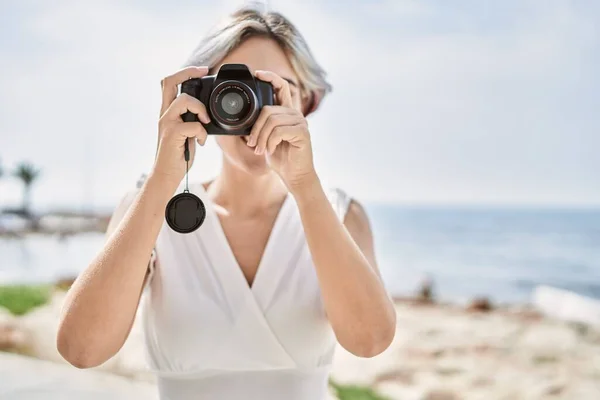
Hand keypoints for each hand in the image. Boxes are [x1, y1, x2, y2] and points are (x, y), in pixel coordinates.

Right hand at [152, 66, 210, 183]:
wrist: (167, 175)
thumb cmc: (179, 155)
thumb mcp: (187, 133)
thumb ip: (192, 119)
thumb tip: (207, 112)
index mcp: (168, 112)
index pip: (170, 83)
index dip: (185, 72)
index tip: (201, 70)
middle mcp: (164, 114)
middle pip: (169, 81)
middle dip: (188, 72)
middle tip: (204, 72)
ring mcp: (167, 123)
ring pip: (184, 100)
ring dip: (201, 109)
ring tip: (206, 122)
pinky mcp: (172, 134)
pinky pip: (193, 125)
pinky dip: (202, 133)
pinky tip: (201, 142)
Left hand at [247, 70, 317, 191]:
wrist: (295, 176)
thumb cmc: (280, 158)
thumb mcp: (265, 138)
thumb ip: (260, 125)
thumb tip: (244, 119)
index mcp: (287, 112)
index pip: (281, 86)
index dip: (270, 77)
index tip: (257, 74)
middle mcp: (295, 114)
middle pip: (268, 110)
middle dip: (255, 128)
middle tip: (252, 143)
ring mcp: (300, 122)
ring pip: (271, 121)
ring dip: (260, 138)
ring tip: (260, 150)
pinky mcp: (302, 132)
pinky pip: (278, 131)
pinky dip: (269, 142)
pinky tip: (270, 150)